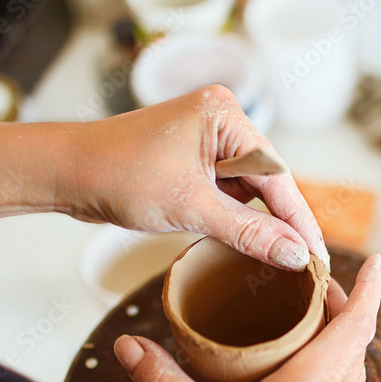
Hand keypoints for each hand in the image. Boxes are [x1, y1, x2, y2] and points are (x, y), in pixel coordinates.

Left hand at [64, 85, 328, 270]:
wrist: (63, 173)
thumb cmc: (117, 175)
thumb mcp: (191, 208)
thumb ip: (249, 232)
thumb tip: (295, 255)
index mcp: (226, 115)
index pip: (277, 175)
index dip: (299, 220)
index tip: (317, 257)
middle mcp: (222, 120)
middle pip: (268, 181)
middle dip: (283, 223)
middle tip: (306, 266)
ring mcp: (207, 140)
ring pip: (249, 189)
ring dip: (260, 222)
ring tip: (283, 260)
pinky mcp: (193, 159)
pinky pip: (228, 191)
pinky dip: (238, 218)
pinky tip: (252, 244)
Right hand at [113, 253, 380, 381]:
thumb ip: (163, 381)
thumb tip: (128, 345)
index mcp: (319, 377)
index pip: (359, 318)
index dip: (372, 286)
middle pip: (357, 335)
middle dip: (345, 302)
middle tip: (319, 280)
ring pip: (353, 362)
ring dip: (342, 334)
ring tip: (312, 316)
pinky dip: (334, 363)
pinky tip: (302, 371)